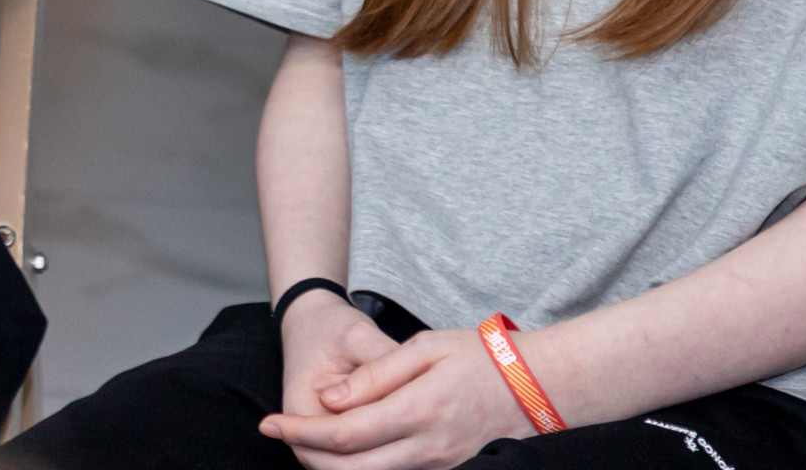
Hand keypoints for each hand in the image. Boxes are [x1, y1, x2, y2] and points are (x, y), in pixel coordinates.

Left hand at [263, 322, 533, 469]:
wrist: (537, 384)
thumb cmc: (480, 356)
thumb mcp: (424, 347)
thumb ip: (373, 376)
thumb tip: (330, 401)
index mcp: (419, 411)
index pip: (344, 434)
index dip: (299, 431)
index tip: (268, 422)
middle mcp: (427, 448)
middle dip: (306, 455)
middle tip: (277, 433)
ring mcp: (439, 464)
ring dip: (329, 467)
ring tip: (301, 439)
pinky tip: (341, 451)